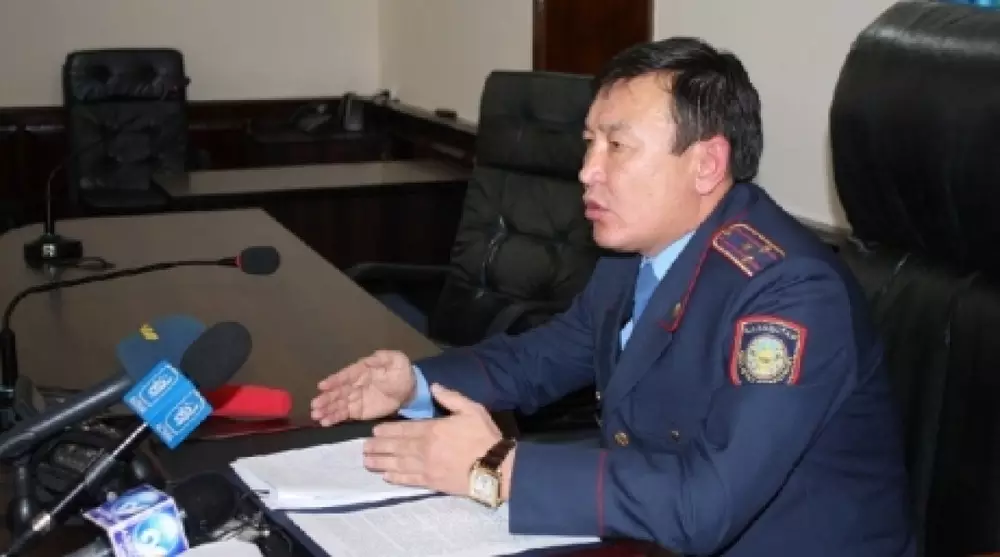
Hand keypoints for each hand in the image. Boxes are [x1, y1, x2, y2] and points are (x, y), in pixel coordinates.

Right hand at [310, 350, 415, 425]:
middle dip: (326, 399)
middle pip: (338, 392)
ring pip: (338, 404)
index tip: (322, 386)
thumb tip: (370, 358)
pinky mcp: (359, 411)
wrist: (410, 389)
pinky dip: (335, 418)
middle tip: (314, 406)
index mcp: (360, 370)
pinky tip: (325, 422)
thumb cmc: (401, 372)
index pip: (345, 376)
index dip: (334, 381)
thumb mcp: (396, 360)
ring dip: (327, 410)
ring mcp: (355, 399)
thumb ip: (382, 358)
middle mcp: (354, 385)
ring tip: (316, 416)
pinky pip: (344, 415)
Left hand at [363, 383, 506, 497]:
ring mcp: (425, 467)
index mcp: (432, 429)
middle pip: (394, 447)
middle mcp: (423, 448)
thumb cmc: (483, 437)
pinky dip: (395, 478)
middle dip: (377, 447)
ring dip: (380, 463)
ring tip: (367, 462)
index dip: (386, 430)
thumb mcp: (472, 409)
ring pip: (396, 464)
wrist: (494, 467)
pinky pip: (408, 480)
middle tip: (363, 448)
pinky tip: (386, 477)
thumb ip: (451, 397)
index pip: (402, 429)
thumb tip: (435, 386)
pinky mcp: (431, 483)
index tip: (373, 431)